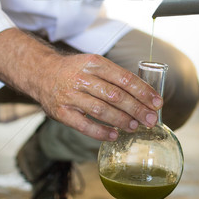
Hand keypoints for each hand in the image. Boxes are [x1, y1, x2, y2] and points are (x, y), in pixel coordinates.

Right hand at [0, 28, 162, 141]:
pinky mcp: (61, 112)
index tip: (157, 102)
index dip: (143, 91)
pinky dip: (100, 132)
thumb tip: (145, 95)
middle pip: (115, 95)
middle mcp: (82, 78)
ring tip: (135, 126)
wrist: (41, 73)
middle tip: (151, 119)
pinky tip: (114, 135)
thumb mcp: (94, 64)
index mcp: (94, 63)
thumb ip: (116, 77)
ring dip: (122, 120)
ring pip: (101, 110)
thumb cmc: (75, 70)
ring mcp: (70, 95)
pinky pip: (84, 125)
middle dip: (137, 108)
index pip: (124, 78)